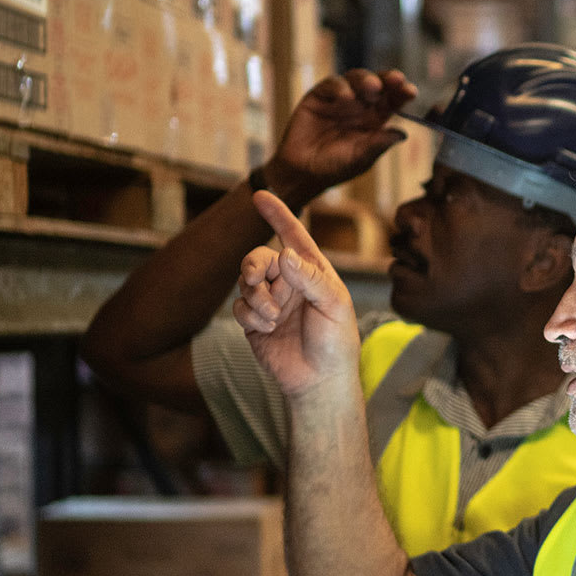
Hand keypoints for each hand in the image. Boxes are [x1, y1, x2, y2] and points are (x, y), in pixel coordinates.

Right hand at [233, 191, 360, 398]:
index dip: (278, 215)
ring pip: (246, 281)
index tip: (261, 194)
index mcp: (313, 272)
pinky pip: (239, 306)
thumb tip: (285, 254)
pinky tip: (266, 329)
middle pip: (259, 257)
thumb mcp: (334, 307)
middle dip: (254, 265)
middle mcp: (290, 282)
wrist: (319, 381)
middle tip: (258, 279)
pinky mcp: (254, 321)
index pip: (294, 237)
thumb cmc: (336, 342)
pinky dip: (249, 315)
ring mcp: (270, 301)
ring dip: (255, 297)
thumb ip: (311, 279)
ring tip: (272, 317)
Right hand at [265, 68, 415, 197]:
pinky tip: (345, 97)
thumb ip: (379, 144)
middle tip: (396, 79)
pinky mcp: (319, 96)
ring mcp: (340, 99)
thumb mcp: (361, 158)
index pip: (393, 101)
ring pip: (357, 78)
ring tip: (372, 87)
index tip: (411, 92)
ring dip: (366, 79)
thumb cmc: (335, 167)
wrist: (302, 171)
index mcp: (375, 120)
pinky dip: (340, 87)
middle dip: (388, 79)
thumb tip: (403, 133)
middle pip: (378, 84)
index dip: (402, 93)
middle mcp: (360, 106)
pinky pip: (332, 84)